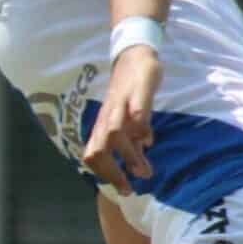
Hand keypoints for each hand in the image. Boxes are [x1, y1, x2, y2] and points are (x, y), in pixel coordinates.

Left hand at [81, 47, 159, 193]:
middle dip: (113, 173)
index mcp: (102, 126)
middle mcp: (108, 117)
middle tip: (130, 188)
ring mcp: (122, 104)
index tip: (122, 189)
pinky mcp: (138, 90)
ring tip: (145, 171)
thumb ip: (133, 141)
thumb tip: (140, 163)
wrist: (133, 54)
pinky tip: (150, 138)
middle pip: (99, 150)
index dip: (104, 175)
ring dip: (129, 155)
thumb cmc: (128, 92)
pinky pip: (137, 109)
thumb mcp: (127, 120)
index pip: (92, 155)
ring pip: (116, 133)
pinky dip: (141, 126)